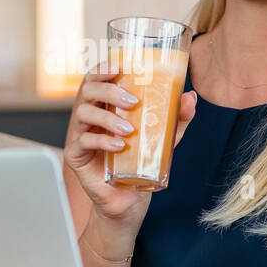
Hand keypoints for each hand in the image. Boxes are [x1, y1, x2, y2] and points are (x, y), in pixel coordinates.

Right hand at [62, 62, 196, 224]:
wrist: (128, 199)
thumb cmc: (140, 162)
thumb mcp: (162, 137)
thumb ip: (175, 118)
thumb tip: (190, 97)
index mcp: (103, 105)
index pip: (96, 79)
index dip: (101, 69)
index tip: (117, 66)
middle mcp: (88, 116)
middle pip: (87, 90)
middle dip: (108, 91)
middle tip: (133, 102)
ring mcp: (79, 134)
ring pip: (83, 113)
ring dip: (108, 118)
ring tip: (129, 130)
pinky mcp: (75, 155)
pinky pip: (83, 141)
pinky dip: (102, 141)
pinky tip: (120, 147)